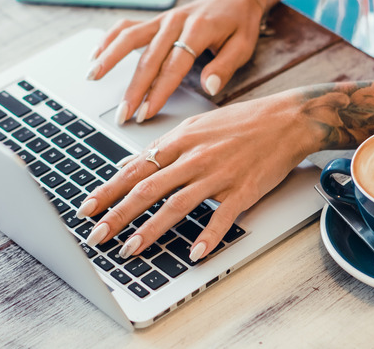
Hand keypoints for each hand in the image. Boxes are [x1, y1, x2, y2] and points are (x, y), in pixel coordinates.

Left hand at [75, 91, 321, 260]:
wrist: (287, 119)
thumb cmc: (241, 122)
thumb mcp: (195, 126)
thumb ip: (163, 147)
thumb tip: (130, 164)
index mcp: (180, 140)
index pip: (134, 169)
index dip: (107, 190)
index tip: (86, 208)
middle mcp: (194, 157)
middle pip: (147, 189)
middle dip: (118, 214)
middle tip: (97, 235)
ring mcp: (218, 175)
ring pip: (176, 205)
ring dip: (150, 229)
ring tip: (130, 249)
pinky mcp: (243, 190)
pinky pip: (222, 217)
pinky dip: (207, 237)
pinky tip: (193, 254)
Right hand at [86, 0, 263, 123]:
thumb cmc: (239, 24)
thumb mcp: (243, 46)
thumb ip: (225, 67)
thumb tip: (209, 88)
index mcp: (198, 30)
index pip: (173, 66)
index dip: (158, 91)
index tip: (146, 112)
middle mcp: (175, 22)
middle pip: (148, 58)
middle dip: (133, 89)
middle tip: (123, 114)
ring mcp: (162, 19)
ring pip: (130, 38)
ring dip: (110, 58)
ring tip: (92, 77)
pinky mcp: (155, 19)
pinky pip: (127, 27)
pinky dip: (109, 39)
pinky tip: (95, 55)